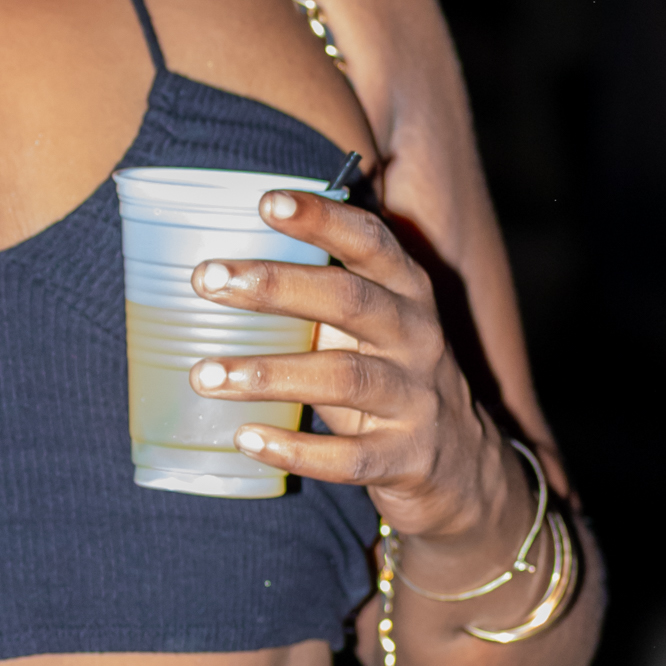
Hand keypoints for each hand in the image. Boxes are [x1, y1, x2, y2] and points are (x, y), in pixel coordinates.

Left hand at [189, 188, 515, 558]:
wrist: (461, 464)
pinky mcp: (406, 458)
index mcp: (407, 291)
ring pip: (342, 378)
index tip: (266, 202)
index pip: (370, 241)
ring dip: (268, 374)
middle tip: (205, 279)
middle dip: (274, 286)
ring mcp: (416, 399)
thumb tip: (224, 261)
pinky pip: (348, 456)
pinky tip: (244, 438)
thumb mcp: (373, 323)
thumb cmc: (389, 374)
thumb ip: (321, 290)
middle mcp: (417, 337)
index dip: (322, 219)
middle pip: (348, 300)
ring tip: (204, 374)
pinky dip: (295, 449)